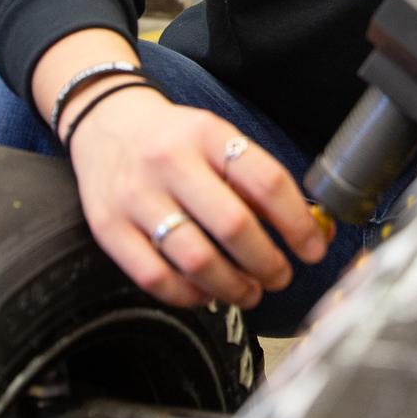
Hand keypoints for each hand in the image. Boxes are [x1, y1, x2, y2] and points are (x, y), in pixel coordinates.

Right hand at [66, 84, 329, 310]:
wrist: (103, 122)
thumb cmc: (173, 139)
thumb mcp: (217, 139)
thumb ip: (257, 181)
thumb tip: (313, 230)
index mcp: (207, 134)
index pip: (266, 181)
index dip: (297, 222)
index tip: (312, 248)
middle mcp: (169, 162)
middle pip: (233, 225)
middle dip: (267, 263)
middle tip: (281, 277)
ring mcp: (135, 197)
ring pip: (195, 259)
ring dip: (233, 287)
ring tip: (250, 293)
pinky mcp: (108, 228)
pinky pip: (154, 277)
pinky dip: (188, 296)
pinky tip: (206, 294)